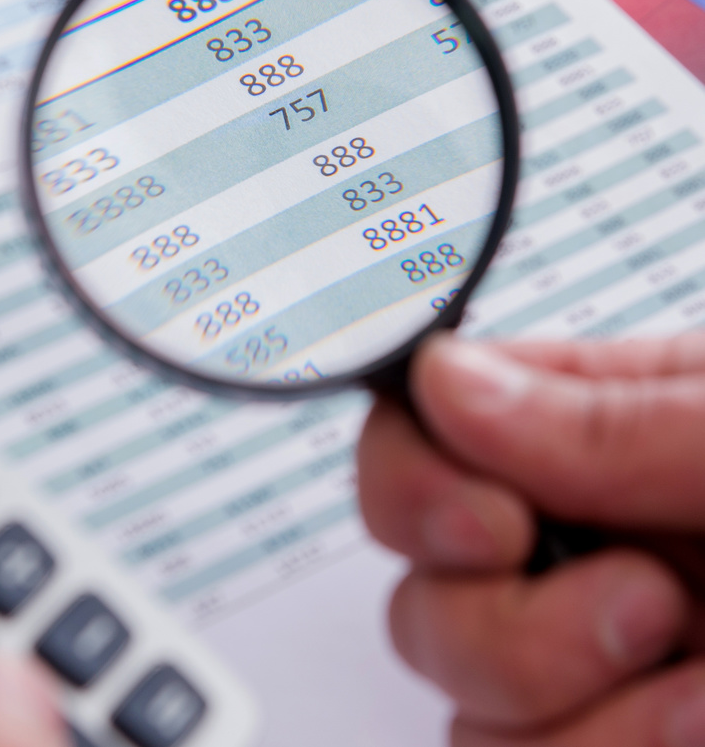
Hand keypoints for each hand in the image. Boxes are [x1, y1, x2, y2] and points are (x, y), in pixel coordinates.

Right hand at [358, 332, 704, 745]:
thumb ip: (608, 416)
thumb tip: (441, 379)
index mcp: (593, 442)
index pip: (415, 440)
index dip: (414, 489)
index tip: (499, 527)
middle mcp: (576, 551)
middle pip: (419, 597)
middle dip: (504, 629)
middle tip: (644, 605)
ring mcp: (595, 658)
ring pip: (462, 704)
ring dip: (571, 713)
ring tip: (698, 693)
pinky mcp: (617, 734)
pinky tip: (699, 725)